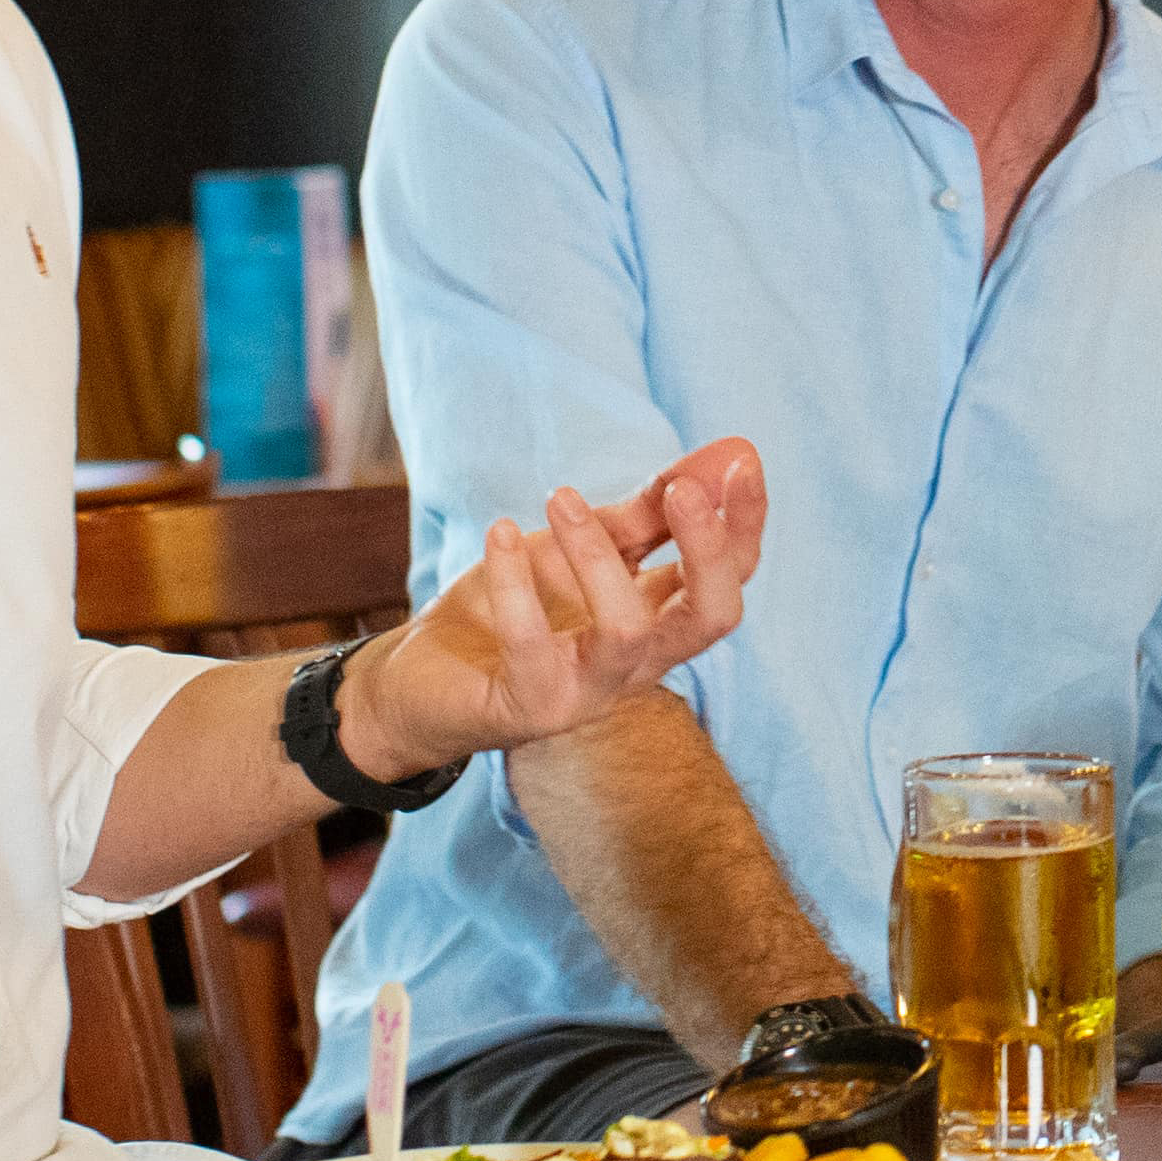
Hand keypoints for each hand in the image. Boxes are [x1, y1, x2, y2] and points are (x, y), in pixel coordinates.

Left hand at [345, 437, 766, 773]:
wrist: (418, 684)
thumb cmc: (509, 611)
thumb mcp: (580, 547)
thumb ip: (649, 512)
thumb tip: (727, 453)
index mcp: (657, 623)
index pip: (729, 580)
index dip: (743, 523)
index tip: (742, 461)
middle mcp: (636, 664)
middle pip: (712, 617)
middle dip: (709, 549)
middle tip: (682, 490)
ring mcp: (586, 693)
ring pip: (627, 630)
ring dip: (597, 555)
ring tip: (560, 497)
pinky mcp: (528, 707)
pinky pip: (532, 643)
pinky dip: (514, 577)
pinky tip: (498, 532)